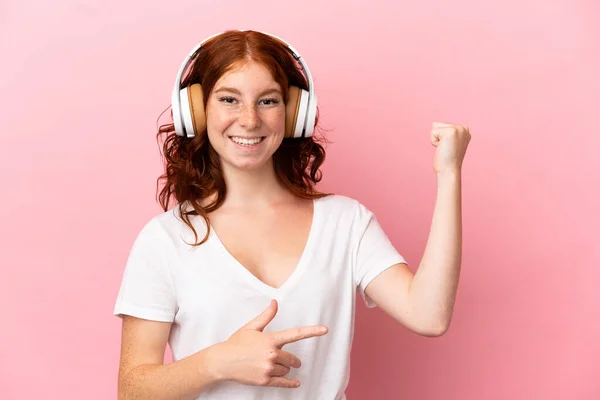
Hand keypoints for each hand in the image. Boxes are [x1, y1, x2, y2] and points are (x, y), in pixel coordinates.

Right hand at [209, 300, 327, 388]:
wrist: (222, 361)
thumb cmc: (236, 343)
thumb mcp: (251, 327)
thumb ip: (266, 316)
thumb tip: (275, 302)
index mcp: (270, 339)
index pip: (296, 334)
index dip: (312, 331)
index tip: (325, 330)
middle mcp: (271, 354)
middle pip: (293, 358)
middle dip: (292, 359)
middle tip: (287, 359)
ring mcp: (268, 368)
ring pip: (287, 369)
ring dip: (284, 367)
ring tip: (271, 364)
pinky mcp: (265, 380)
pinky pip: (283, 382)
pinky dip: (291, 383)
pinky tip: (296, 383)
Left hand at [430, 122, 470, 173]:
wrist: (450, 171)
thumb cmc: (447, 160)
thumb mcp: (449, 143)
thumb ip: (445, 133)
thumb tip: (434, 123)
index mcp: (465, 130)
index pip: (443, 126)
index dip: (441, 138)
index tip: (449, 148)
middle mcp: (464, 128)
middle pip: (438, 124)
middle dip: (438, 138)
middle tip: (446, 149)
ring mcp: (458, 129)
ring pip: (435, 127)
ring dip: (436, 140)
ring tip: (445, 149)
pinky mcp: (451, 131)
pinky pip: (432, 133)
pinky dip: (434, 142)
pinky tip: (442, 149)